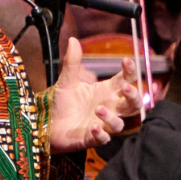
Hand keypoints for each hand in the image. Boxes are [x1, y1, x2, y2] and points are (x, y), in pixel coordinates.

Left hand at [46, 37, 143, 152]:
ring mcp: (102, 124)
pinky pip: (104, 139)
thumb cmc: (60, 102)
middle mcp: (109, 108)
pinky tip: (93, 127)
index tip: (127, 60)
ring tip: (98, 109)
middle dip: (134, 96)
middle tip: (127, 87)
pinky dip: (101, 134)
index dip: (131, 71)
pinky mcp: (92, 138)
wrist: (46, 123)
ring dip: (112, 117)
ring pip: (119, 124)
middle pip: (133, 104)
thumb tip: (73, 39)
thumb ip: (72, 62)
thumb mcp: (66, 81)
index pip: (126, 80)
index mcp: (106, 91)